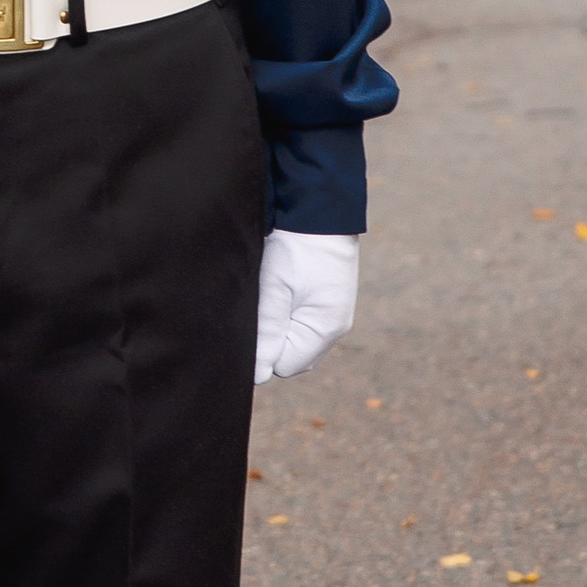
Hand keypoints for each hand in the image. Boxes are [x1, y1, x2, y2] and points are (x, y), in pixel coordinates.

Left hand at [252, 230, 357, 384]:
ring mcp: (331, 315)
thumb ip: (267, 333)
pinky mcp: (325, 302)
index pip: (283, 365)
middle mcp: (333, 328)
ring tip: (272, 293)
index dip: (262, 349)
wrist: (318, 210)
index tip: (253, 321)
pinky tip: (280, 291)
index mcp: (325, 329)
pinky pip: (301, 323)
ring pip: (294, 340)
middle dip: (271, 340)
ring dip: (277, 326)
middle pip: (290, 356)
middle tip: (262, 304)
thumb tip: (258, 376)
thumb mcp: (275, 289)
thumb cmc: (296, 246)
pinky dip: (286, 314)